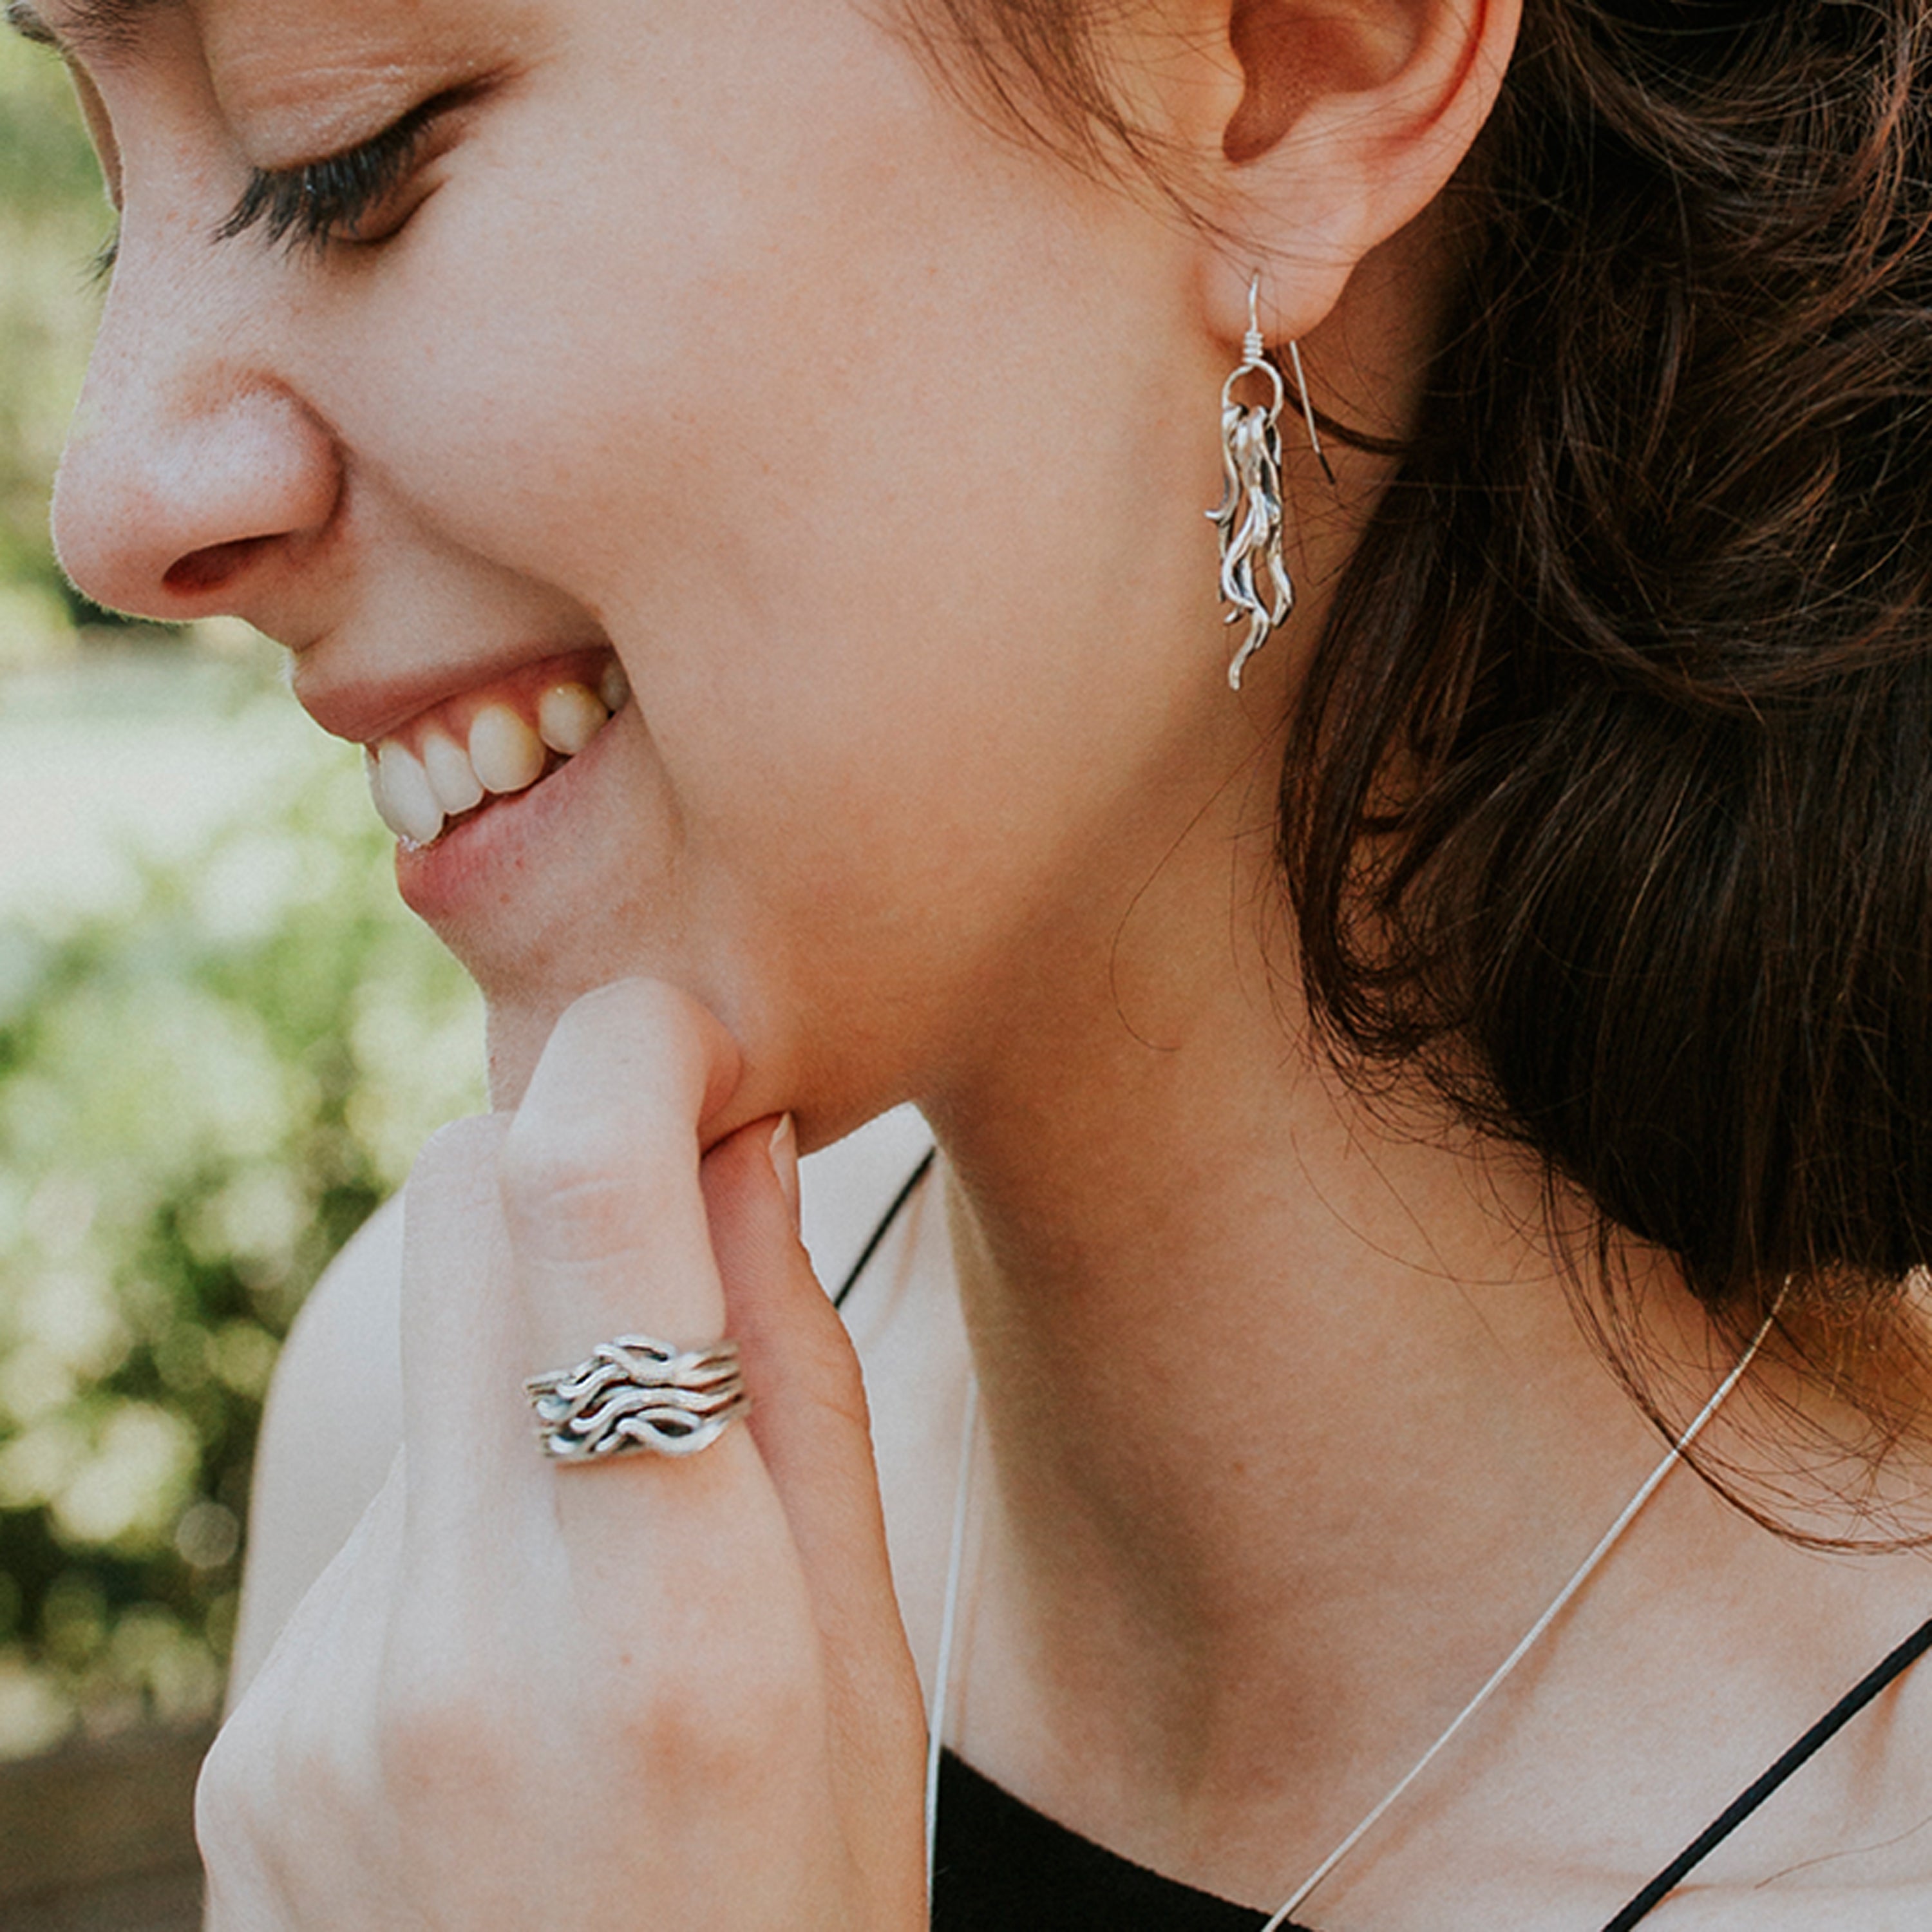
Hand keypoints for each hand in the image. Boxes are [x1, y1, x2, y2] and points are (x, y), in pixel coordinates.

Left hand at [197, 979, 927, 1929]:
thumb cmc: (797, 1926)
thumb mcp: (868, 1673)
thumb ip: (792, 1382)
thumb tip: (732, 1146)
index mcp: (679, 1627)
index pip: (576, 1200)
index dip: (631, 1052)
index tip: (693, 1042)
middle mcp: (465, 1645)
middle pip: (454, 1213)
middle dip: (566, 1156)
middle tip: (675, 1218)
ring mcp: (324, 1697)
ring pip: (423, 1358)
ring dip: (527, 1358)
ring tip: (622, 1531)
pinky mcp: (256, 1735)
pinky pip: (380, 1510)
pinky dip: (469, 1505)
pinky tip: (530, 1652)